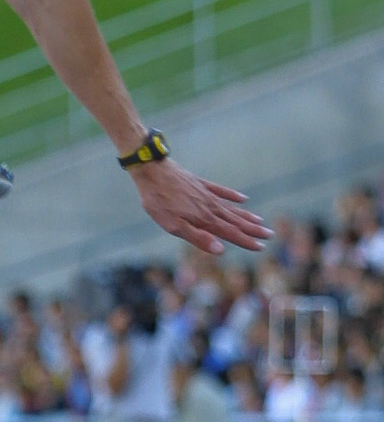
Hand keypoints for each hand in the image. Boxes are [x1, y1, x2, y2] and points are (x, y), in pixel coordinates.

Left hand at [129, 160, 270, 255]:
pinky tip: (243, 198)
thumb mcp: (173, 226)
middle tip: (270, 235)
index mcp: (204, 219)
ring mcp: (206, 194)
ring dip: (246, 216)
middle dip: (253, 229)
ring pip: (231, 208)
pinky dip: (233, 196)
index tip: (261, 247)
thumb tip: (221, 250)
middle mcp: (210, 207)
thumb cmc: (159, 201)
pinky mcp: (199, 184)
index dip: (246, 241)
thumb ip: (198, 238)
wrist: (152, 171)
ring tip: (260, 221)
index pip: (231, 233)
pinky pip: (221, 191)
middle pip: (235, 221)